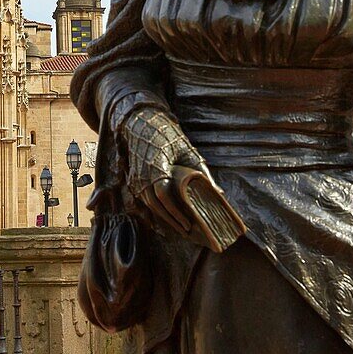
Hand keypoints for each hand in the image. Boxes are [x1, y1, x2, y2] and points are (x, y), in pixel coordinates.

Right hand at [120, 107, 208, 235]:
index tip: (188, 222)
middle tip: (186, 230)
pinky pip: (144, 199)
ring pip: (148, 204)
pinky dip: (155, 210)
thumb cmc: (167, 135)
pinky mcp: (134, 179)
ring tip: (179, 226)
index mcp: (156, 165)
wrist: (142, 123)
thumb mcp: (187, 150)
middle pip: (155, 204)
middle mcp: (143, 174)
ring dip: (163, 217)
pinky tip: (166, 216)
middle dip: (171, 219)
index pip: (163, 195)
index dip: (175, 211)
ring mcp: (136, 177)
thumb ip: (201, 172)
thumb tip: (218, 192)